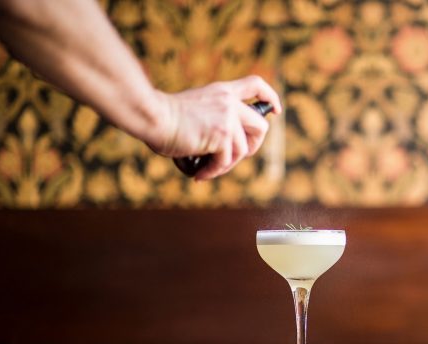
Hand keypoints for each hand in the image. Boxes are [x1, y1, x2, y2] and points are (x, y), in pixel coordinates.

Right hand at [149, 75, 281, 179]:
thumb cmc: (164, 116)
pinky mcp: (222, 135)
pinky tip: (200, 174)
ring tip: (208, 169)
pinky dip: (213, 172)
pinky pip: (225, 162)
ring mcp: (227, 118)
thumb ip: (213, 117)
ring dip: (227, 165)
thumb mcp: (196, 108)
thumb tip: (221, 145)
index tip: (275, 110)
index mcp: (222, 91)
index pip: (256, 85)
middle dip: (253, 147)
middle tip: (235, 157)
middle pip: (261, 126)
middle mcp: (229, 102)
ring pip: (243, 150)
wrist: (152, 116)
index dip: (270, 98)